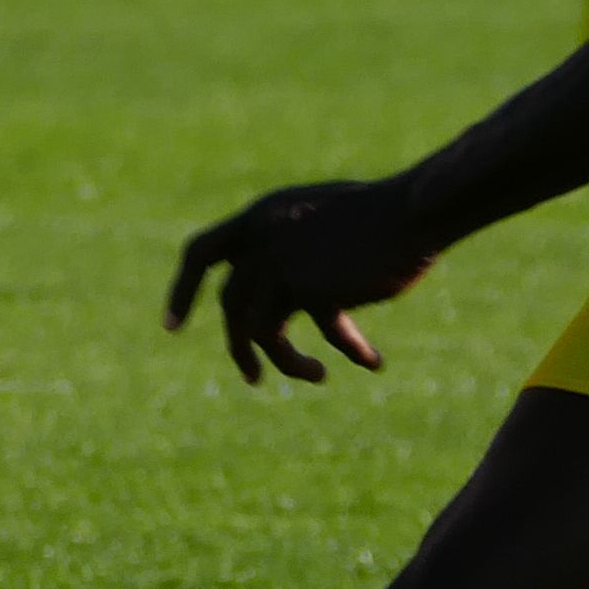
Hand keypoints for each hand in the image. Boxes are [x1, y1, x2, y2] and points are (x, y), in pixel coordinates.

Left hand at [165, 178, 437, 384]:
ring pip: (258, 328)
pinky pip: (304, 336)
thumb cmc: (388, 218)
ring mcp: (277, 260)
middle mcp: (260, 235)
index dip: (182, 290)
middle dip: (239, 345)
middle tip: (253, 377)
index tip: (172, 329)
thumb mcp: (332, 232)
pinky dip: (332, 353)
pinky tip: (371, 362)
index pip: (202, 251)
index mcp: (263, 214)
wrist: (415, 211)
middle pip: (229, 303)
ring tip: (316, 376)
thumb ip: (304, 257)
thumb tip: (299, 307)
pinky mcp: (303, 286)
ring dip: (285, 361)